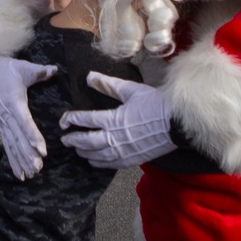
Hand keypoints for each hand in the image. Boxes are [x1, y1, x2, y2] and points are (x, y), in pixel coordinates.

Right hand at [0, 55, 59, 180]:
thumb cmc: (7, 68)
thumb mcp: (24, 67)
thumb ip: (39, 71)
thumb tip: (54, 69)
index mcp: (13, 102)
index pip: (24, 122)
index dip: (33, 136)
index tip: (42, 150)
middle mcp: (5, 115)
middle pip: (18, 138)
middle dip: (28, 154)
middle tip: (39, 168)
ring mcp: (1, 122)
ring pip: (12, 145)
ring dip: (21, 160)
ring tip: (31, 174)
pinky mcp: (0, 125)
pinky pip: (7, 145)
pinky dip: (13, 160)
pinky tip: (20, 174)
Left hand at [60, 72, 177, 167]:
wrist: (177, 123)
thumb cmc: (156, 104)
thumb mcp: (131, 90)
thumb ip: (108, 85)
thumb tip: (89, 76)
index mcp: (114, 119)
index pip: (87, 120)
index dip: (73, 119)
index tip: (64, 120)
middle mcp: (115, 138)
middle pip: (88, 141)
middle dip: (74, 140)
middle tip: (65, 139)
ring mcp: (124, 151)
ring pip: (97, 155)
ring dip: (84, 152)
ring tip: (77, 149)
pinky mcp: (132, 159)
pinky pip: (111, 164)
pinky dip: (99, 163)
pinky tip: (93, 161)